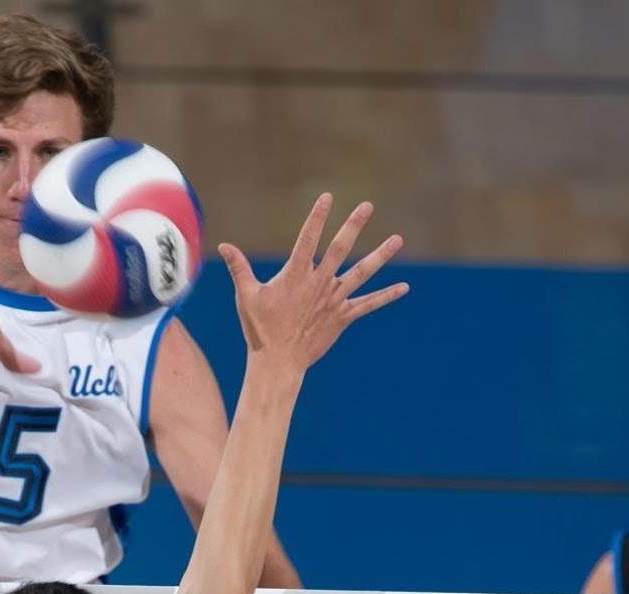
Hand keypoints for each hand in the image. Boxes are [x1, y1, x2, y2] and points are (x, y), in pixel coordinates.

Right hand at [220, 193, 407, 373]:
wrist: (278, 361)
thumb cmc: (260, 328)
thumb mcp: (247, 295)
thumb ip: (239, 268)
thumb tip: (224, 245)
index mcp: (296, 275)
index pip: (308, 239)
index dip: (317, 217)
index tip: (327, 197)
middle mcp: (319, 284)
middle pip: (340, 249)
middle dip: (354, 226)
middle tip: (367, 206)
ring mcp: (333, 300)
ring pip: (361, 273)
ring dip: (380, 256)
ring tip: (397, 239)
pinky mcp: (342, 317)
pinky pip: (368, 305)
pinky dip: (386, 296)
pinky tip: (404, 287)